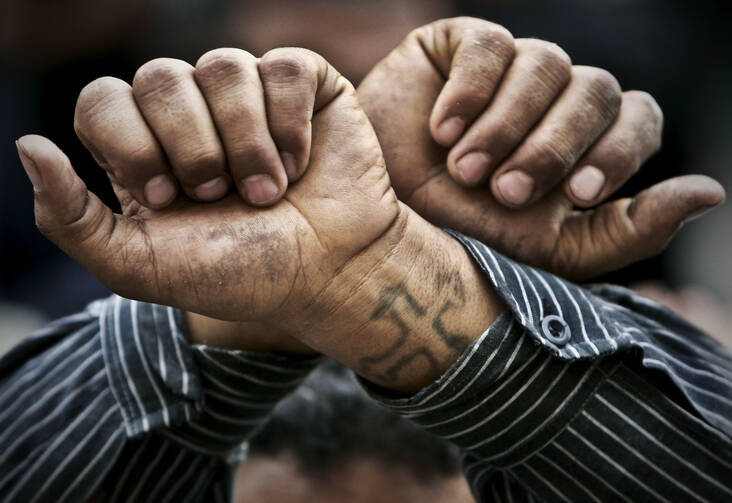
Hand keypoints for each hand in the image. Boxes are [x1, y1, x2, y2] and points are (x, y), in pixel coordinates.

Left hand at [17, 48, 398, 323]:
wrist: (328, 276)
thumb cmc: (242, 274)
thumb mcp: (140, 267)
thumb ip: (71, 219)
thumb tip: (26, 145)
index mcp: (145, 150)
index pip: (102, 100)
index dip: (132, 146)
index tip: (168, 200)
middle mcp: (192, 114)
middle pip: (158, 78)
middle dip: (194, 150)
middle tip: (222, 197)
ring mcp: (248, 95)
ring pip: (223, 66)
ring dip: (247, 145)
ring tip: (269, 191)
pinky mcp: (302, 85)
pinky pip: (283, 68)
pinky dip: (291, 126)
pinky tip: (300, 164)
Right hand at [358, 17, 725, 279]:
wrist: (377, 223)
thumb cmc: (461, 240)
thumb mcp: (548, 254)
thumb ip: (628, 229)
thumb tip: (711, 191)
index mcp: (583, 145)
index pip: (636, 121)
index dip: (618, 151)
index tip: (580, 195)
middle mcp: (552, 102)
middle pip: (595, 88)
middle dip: (553, 146)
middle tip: (506, 192)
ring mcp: (509, 70)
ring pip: (547, 63)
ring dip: (507, 125)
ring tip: (463, 170)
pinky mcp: (461, 46)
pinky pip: (490, 46)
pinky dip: (472, 90)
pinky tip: (443, 131)